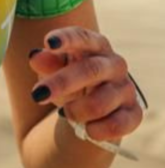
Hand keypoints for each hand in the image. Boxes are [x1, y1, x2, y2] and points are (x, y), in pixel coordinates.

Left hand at [28, 27, 143, 144]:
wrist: (89, 112)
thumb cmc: (70, 82)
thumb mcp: (54, 72)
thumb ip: (47, 63)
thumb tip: (35, 57)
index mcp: (95, 47)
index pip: (83, 38)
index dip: (67, 39)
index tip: (49, 42)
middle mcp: (114, 65)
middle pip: (91, 70)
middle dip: (62, 83)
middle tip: (37, 94)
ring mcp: (125, 89)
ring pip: (99, 103)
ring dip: (75, 112)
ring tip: (66, 113)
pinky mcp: (133, 114)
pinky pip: (116, 125)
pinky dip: (96, 130)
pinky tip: (87, 129)